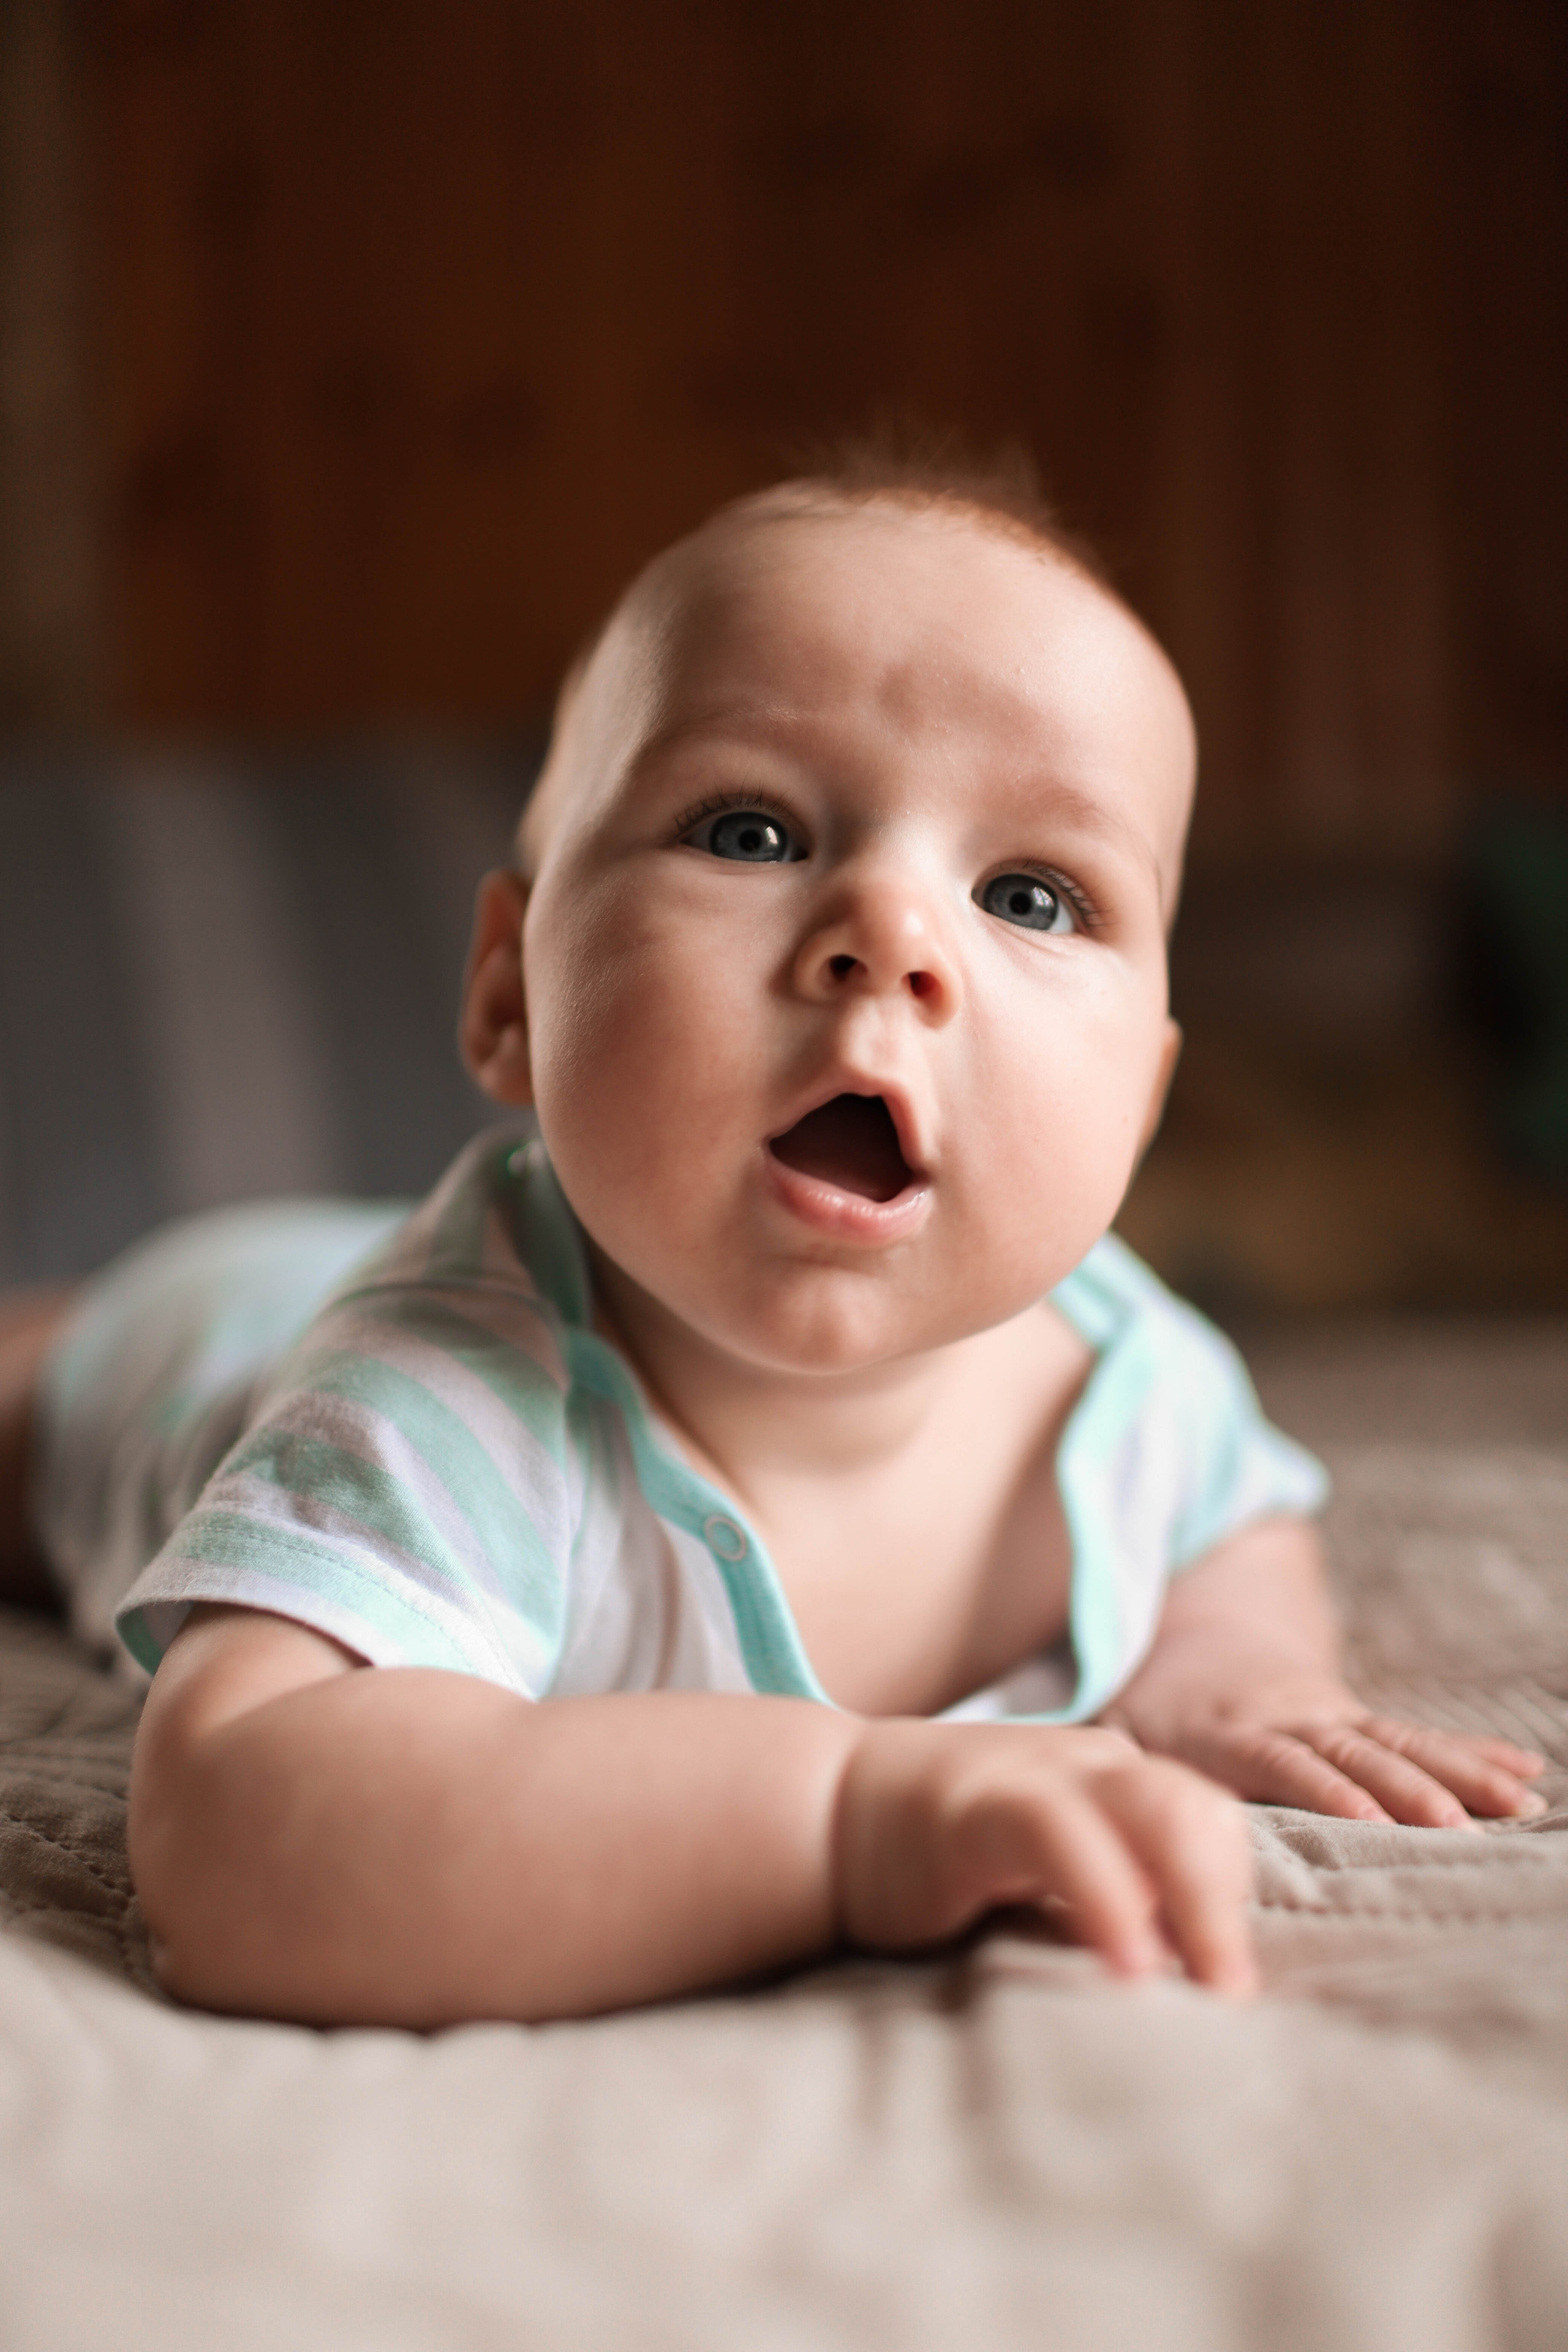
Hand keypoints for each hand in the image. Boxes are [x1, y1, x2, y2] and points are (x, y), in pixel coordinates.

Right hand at [833, 1719, 1256, 1995]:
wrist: (826, 1811)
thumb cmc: (941, 1859)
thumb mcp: (1045, 1871)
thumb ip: (1109, 1898)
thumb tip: (1184, 1971)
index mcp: (1111, 1779)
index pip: (1210, 1820)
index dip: (1231, 1891)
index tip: (1221, 1972)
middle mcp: (1089, 1766)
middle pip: (1198, 1814)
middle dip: (1229, 1907)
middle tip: (1233, 1998)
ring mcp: (1036, 1778)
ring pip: (1156, 1814)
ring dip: (1197, 1906)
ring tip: (1210, 1988)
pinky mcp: (981, 1809)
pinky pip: (1065, 1838)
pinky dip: (1109, 1899)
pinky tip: (1126, 1966)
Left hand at [1108, 1660, 1547, 1830]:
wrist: (1191, 1634)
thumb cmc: (1147, 1708)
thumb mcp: (1118, 1734)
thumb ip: (1117, 1780)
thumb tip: (1103, 1839)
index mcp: (1226, 1734)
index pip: (1279, 1764)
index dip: (1321, 1790)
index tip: (1365, 1820)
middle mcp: (1288, 1722)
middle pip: (1352, 1758)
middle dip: (1403, 1791)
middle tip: (1455, 1825)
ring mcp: (1330, 1717)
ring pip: (1398, 1746)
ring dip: (1456, 1774)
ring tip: (1513, 1801)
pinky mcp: (1359, 1719)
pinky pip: (1419, 1735)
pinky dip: (1471, 1753)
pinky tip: (1525, 1775)